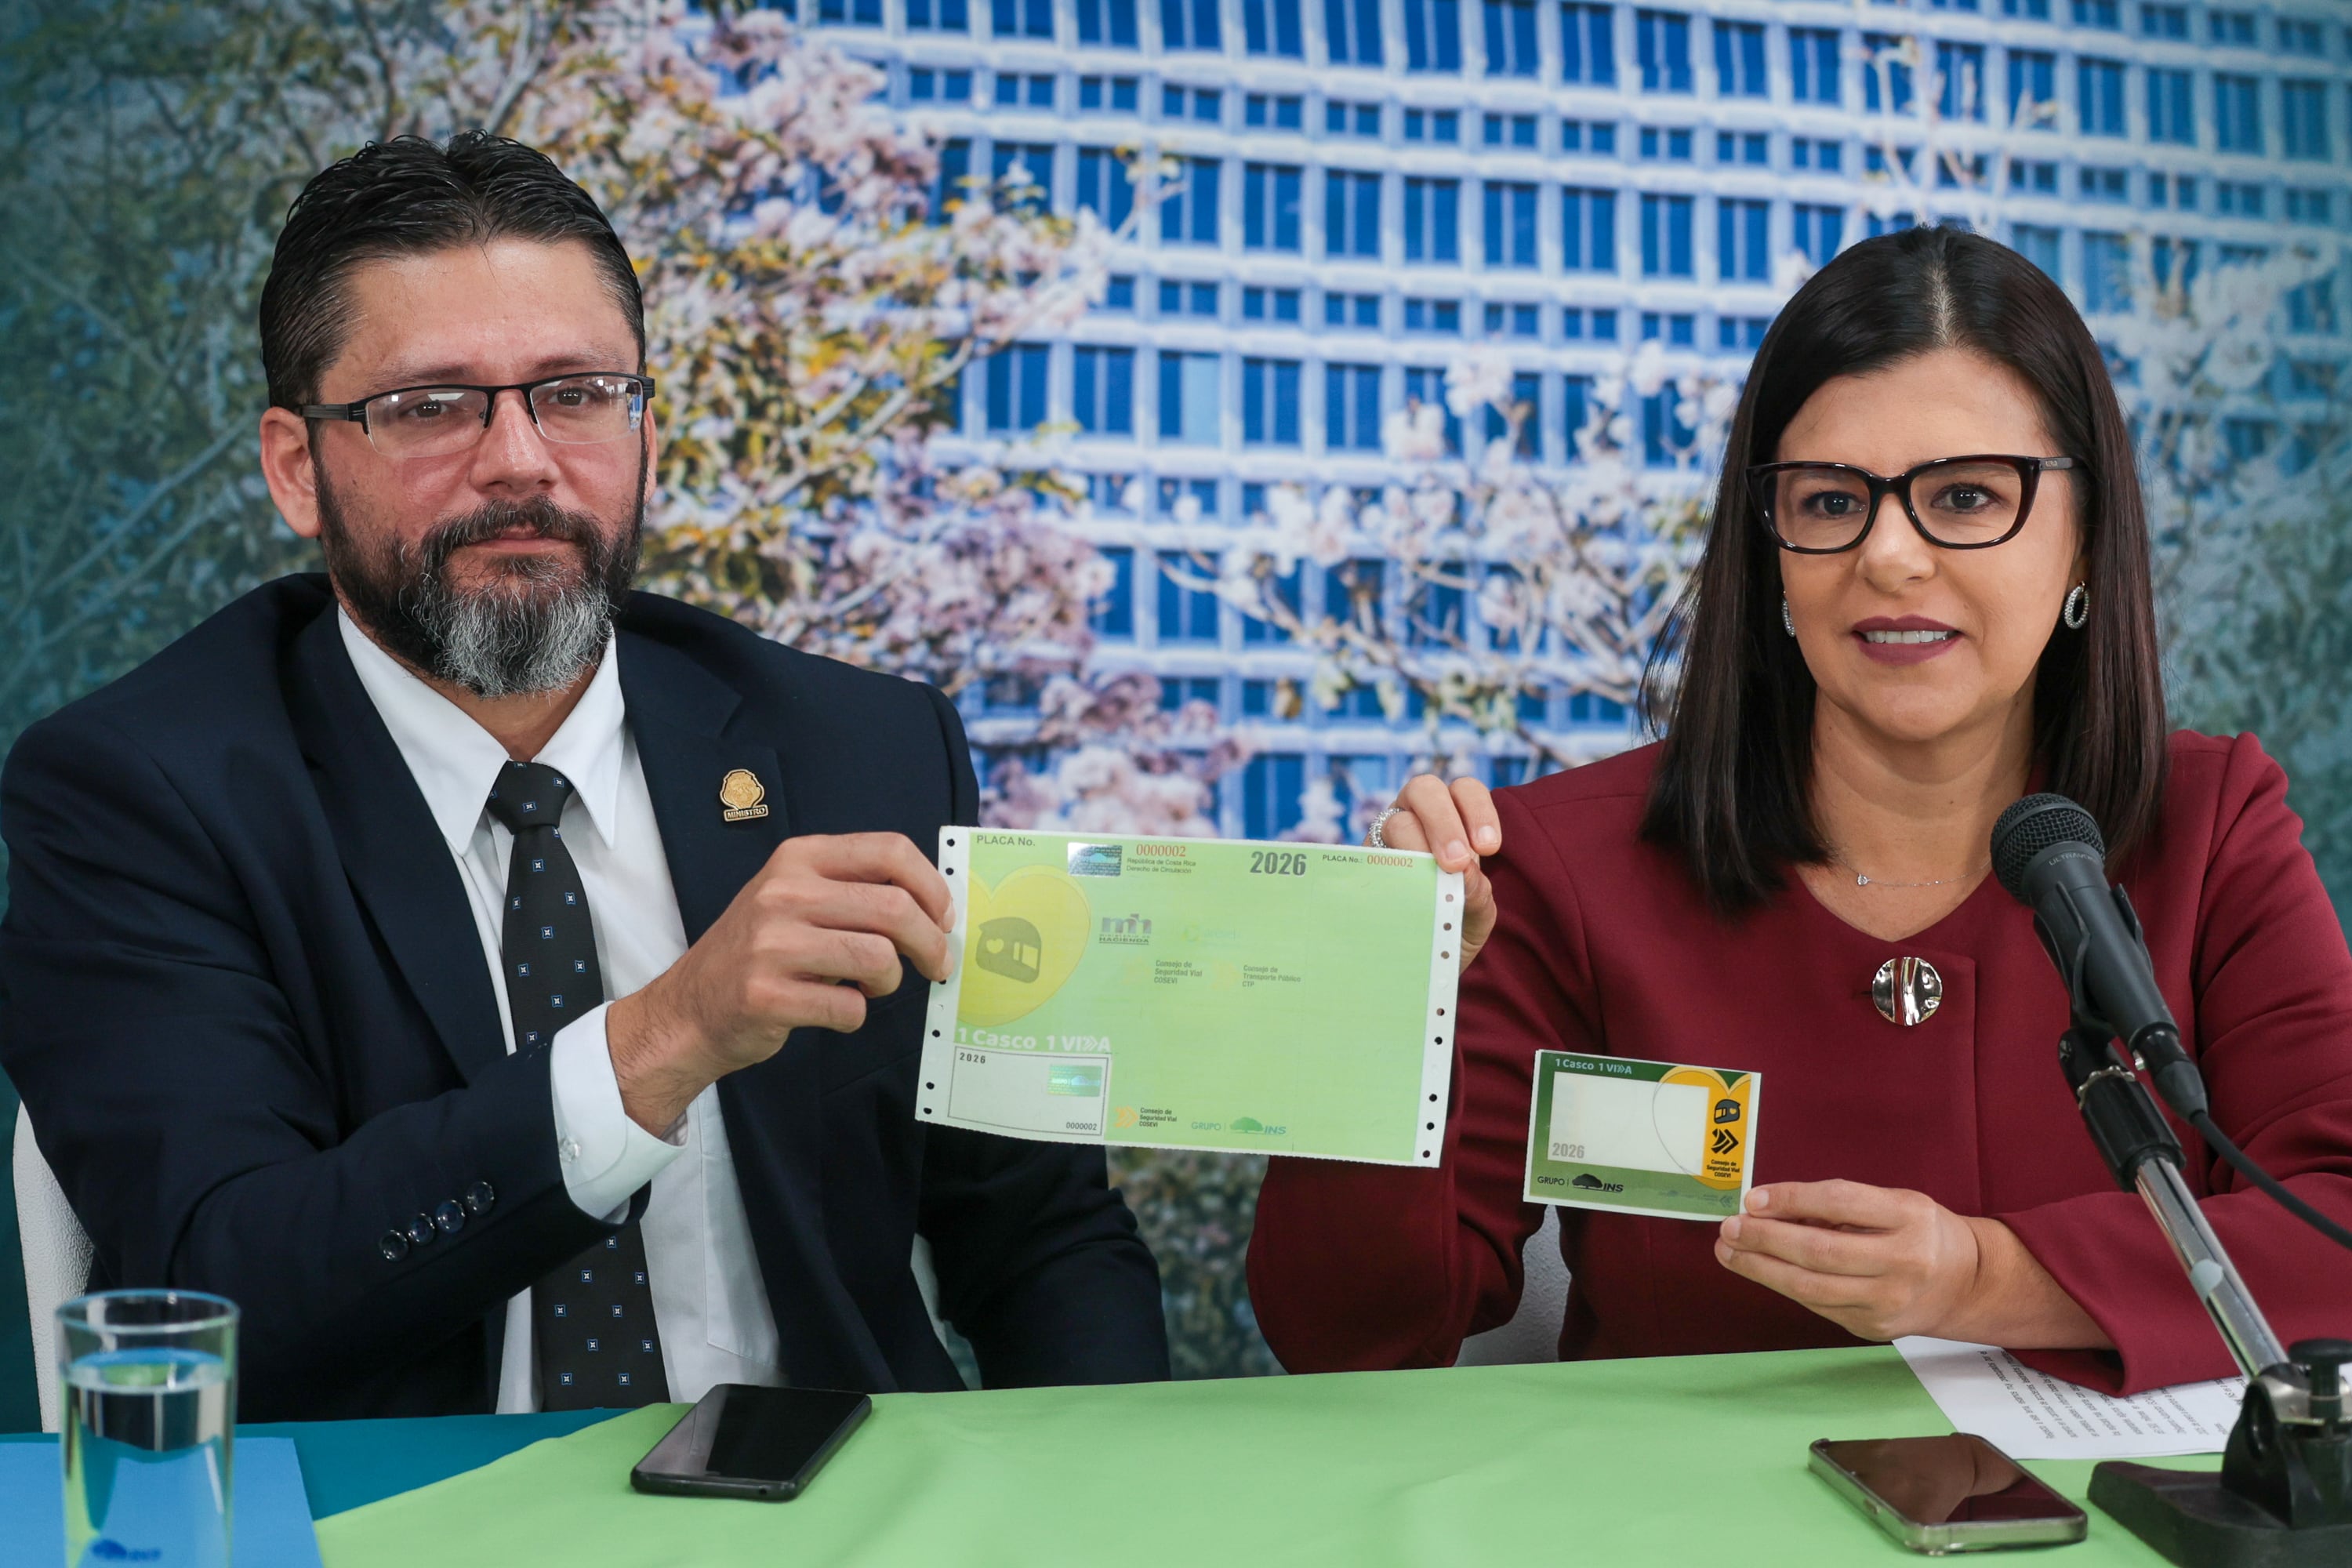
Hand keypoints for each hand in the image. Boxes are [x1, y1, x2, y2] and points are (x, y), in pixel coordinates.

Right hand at [605, 833, 954, 1133]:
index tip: (944, 915)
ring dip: (890, 981)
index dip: (932, 885)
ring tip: (872, 986)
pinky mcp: (768, 996)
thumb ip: (855, 891)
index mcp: (799, 859)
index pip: (889, 850)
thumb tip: (936, 906)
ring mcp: (772, 945)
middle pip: (895, 907)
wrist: (690, 1009)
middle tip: (937, 964)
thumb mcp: (796, 899)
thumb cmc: (759, 953)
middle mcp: (784, 893)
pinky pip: (849, 1007)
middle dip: (931, 943)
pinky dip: (855, 1014)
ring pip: (879, 957)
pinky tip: (835, 1009)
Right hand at [1373, 774, 1499, 973]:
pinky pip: (1369, 856)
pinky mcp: (1362, 867)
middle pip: (1424, 789)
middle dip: (1444, 821)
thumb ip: (1478, 894)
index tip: (1489, 848)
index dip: (1478, 810)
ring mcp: (1386, 841)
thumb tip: (1464, 873)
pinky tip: (1401, 895)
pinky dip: (1388, 870)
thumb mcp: (1476, 914)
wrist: (1424, 965)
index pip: (1464, 791)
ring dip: (1416, 844)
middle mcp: (1416, 819)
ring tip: (1432, 879)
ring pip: (1396, 820)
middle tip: (1457, 862)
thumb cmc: (1456, 928)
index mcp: (1453, 820)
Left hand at [1713, 1180, 2109, 1348]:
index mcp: (1909, 1217)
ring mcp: (1888, 1301)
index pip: (1840, 1203)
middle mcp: (1903, 1262)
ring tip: (1729, 1251)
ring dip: (1760, 1269)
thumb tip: (1769, 1206)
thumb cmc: (1918, 1231)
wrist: (1964, 1284)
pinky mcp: (1872, 1327)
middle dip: (1765, 1240)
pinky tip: (1760, 1270)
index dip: (1791, 1200)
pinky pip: (1817, 1305)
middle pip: (1820, 1252)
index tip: (1752, 1198)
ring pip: (1811, 1287)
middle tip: (1729, 1228)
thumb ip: (1839, 1202)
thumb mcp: (1892, 1201)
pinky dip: (1784, 1286)